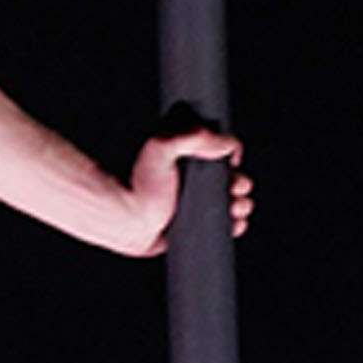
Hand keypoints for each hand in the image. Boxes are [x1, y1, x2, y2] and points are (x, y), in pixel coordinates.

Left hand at [122, 126, 251, 256]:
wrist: (122, 218)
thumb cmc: (134, 182)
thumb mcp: (162, 146)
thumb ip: (192, 137)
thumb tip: (225, 142)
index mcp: (183, 158)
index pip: (220, 154)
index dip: (232, 160)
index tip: (233, 165)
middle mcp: (188, 180)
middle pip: (229, 180)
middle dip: (239, 185)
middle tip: (234, 190)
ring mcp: (191, 204)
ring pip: (230, 204)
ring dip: (240, 206)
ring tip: (235, 208)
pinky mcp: (191, 226)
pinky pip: (221, 226)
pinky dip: (233, 225)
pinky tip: (234, 224)